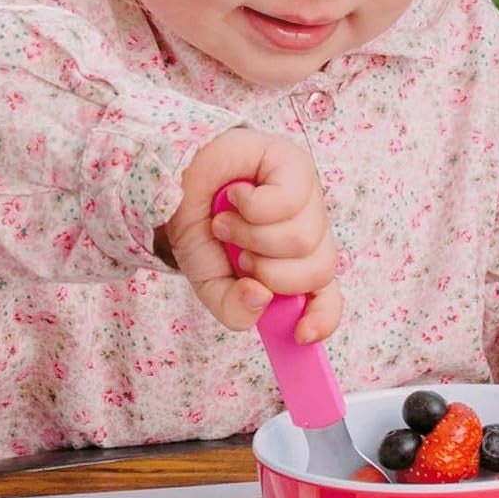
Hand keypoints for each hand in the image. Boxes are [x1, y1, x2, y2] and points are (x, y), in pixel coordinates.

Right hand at [161, 128, 341, 342]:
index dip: (322, 317)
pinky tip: (237, 195)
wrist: (171, 182)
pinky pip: (288, 202)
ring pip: (302, 239)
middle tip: (240, 255)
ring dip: (251, 236)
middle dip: (269, 271)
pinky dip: (251, 206)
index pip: (327, 296)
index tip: (300, 333)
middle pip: (318, 270)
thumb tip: (261, 299)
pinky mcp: (296, 164)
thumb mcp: (210, 282)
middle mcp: (309, 229)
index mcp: (296, 261)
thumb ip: (234, 308)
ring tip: (228, 221)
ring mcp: (308, 195)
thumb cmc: (199, 228)